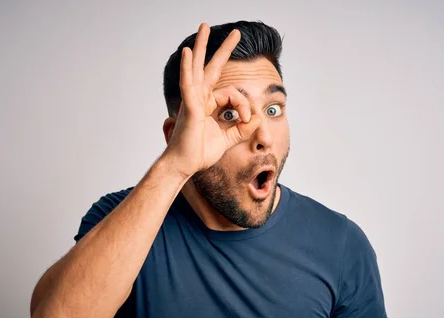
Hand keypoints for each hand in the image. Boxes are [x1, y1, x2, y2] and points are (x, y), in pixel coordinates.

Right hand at [163, 23, 261, 178]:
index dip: (245, 105)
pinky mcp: (189, 108)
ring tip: (204, 26)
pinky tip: (186, 52)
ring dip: (201, 46)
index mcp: (208, 105)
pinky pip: (188, 84)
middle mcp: (200, 98)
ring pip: (197, 68)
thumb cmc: (199, 153)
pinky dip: (186, 68)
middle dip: (223, 49)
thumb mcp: (227, 140)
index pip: (233, 94)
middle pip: (211, 68)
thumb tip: (258, 119)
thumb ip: (242, 129)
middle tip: (235, 32)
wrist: (184, 166)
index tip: (249, 120)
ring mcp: (193, 101)